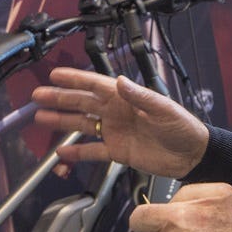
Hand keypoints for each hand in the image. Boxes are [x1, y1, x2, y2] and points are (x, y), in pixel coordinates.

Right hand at [31, 68, 207, 178]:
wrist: (192, 156)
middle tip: (38, 95)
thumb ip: (140, 96)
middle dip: (59, 98)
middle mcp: (116, 112)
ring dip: (62, 121)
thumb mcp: (163, 110)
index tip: (55, 75)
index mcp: (126, 98)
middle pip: (82, 103)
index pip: (95, 85)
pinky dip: (77, 152)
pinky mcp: (117, 151)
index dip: (75, 79)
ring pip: (82, 124)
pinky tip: (61, 152)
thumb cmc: (183, 128)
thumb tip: (121, 82)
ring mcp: (114, 131)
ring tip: (41, 118)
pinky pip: (92, 150)